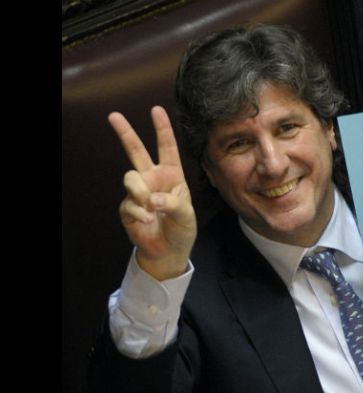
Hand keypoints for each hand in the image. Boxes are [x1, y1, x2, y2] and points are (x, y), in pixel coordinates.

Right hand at [109, 106, 196, 279]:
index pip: (167, 148)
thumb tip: (151, 198)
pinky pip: (129, 203)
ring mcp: (139, 192)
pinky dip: (139, 213)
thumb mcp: (186, 215)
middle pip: (136, 151)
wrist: (168, 251)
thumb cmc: (181, 228)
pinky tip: (148, 221)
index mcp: (172, 175)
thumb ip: (172, 202)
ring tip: (151, 208)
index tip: (156, 109)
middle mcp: (153, 179)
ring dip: (141, 192)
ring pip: (130, 178)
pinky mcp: (127, 207)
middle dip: (125, 132)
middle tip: (113, 115)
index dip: (162, 129)